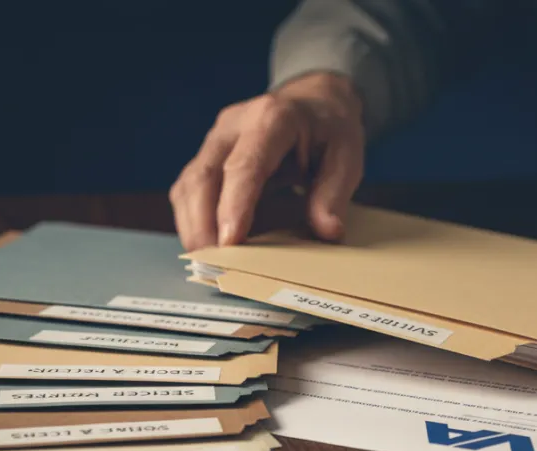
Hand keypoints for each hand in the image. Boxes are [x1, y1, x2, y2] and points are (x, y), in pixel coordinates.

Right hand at [170, 72, 365, 250]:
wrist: (313, 101)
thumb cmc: (330, 128)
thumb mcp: (348, 155)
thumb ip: (334, 192)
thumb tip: (327, 230)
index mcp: (272, 118)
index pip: (244, 165)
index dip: (233, 205)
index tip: (229, 242)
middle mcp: (234, 125)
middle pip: (203, 175)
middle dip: (202, 224)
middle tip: (213, 263)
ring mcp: (216, 140)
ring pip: (188, 185)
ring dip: (193, 226)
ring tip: (208, 261)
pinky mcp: (208, 156)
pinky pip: (189, 191)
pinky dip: (194, 220)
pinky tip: (209, 244)